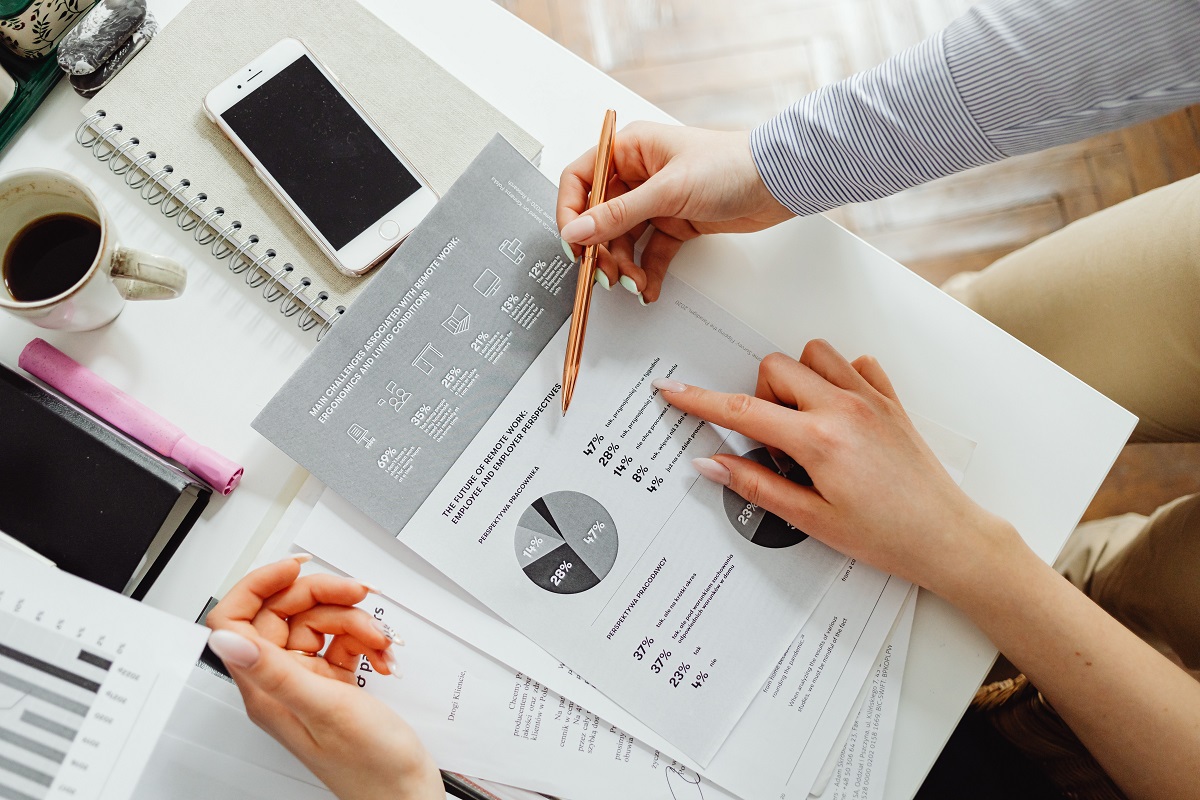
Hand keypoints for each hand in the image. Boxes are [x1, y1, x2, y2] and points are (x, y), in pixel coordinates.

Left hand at [206, 557, 441, 799]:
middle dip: (325, 597)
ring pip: (319, 622)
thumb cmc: (368, 766)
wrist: (405, 793)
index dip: (261, 585)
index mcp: (265, 687)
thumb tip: (225, 638)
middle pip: (285, 612)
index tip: (295, 568)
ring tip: (378, 641)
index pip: (237, 620)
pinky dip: (366, 640)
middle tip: (357, 595)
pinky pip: (342, 641)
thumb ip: (274, 669)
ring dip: (355, 623)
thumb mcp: (323, 707)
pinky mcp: (334, 682)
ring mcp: (308, 680)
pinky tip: (381, 656)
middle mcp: (281, 681)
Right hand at [557, 122, 791, 303]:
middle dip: (602, 249)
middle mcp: (638, 174)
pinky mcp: (675, 222)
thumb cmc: (731, 166)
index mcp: (629, 150)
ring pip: (624, 239)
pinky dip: (648, 271)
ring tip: (636, 284)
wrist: (778, 182)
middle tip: (607, 274)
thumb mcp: (668, 190)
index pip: (580, 179)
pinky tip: (649, 287)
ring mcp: (656, 200)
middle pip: (600, 217)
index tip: (574, 242)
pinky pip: (650, 251)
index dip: (570, 212)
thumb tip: (578, 230)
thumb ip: (619, 214)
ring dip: (626, 265)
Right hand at [652, 340, 1021, 600]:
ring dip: (797, 380)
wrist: (946, 537)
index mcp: (819, 440)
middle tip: (771, 441)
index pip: (742, 410)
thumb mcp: (811, 519)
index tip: (673, 390)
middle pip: (774, 368)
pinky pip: (854, 364)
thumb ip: (756, 485)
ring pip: (813, 355)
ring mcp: (870, 398)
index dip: (698, 400)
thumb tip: (712, 464)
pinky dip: (837, 378)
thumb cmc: (887, 536)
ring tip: (802, 424)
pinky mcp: (890, 400)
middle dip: (759, 396)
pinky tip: (837, 414)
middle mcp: (844, 408)